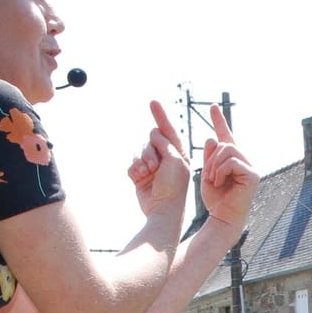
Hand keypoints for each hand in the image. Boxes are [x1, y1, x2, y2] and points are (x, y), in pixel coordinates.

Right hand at [128, 100, 191, 219]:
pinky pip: (132, 164)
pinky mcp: (141, 176)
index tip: (153, 102)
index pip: (168, 130)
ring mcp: (153, 167)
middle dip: (150, 151)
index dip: (161, 116)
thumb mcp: (174, 160)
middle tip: (155, 166)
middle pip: (151, 140)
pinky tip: (139, 178)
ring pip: (140, 151)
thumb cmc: (174, 187)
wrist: (163, 210)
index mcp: (178, 154)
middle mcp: (166, 158)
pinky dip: (135, 169)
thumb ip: (165, 143)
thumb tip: (155, 132)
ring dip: (142, 161)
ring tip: (147, 173)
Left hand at [198, 105, 259, 227]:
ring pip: (228, 150)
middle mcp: (244, 160)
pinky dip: (220, 171)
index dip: (219, 120)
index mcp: (232, 159)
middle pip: (225, 143)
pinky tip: (218, 182)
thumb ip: (209, 157)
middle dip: (211, 158)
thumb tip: (211, 138)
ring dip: (214, 165)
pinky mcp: (253, 175)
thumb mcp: (207, 173)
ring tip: (212, 180)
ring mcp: (251, 167)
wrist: (222, 218)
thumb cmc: (215, 199)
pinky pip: (232, 162)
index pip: (226, 136)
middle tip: (206, 175)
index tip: (212, 106)